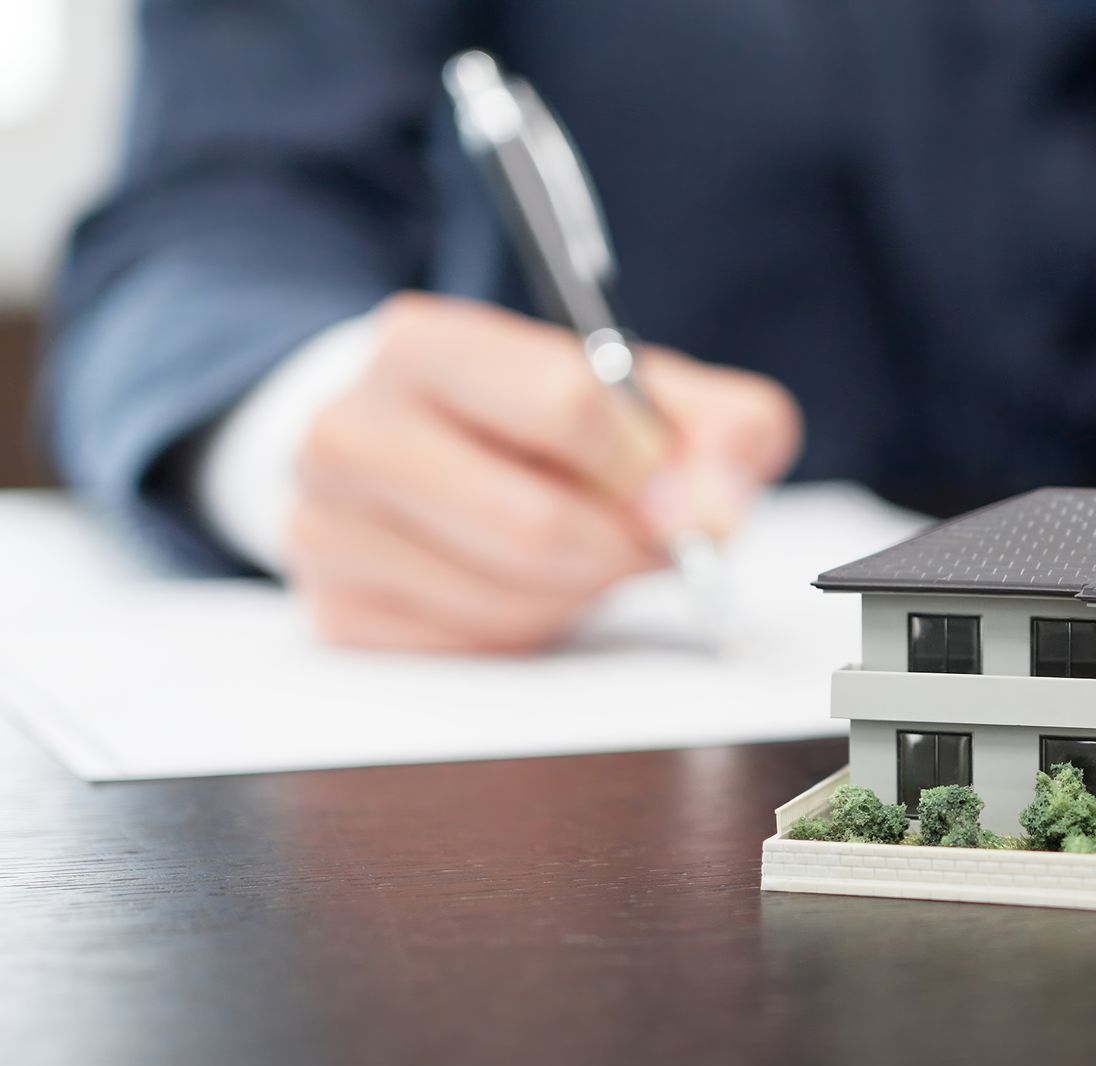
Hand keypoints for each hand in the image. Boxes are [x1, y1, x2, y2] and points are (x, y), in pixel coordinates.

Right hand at [288, 292, 801, 651]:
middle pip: (535, 524)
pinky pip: (475, 647)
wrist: (427, 444)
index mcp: (425, 344)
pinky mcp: (338, 611)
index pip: (565, 405)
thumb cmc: (547, 416)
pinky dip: (531, 627)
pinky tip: (532, 582)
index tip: (672, 482)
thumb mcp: (650, 391)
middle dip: (620, 546)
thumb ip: (724, 427)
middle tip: (647, 538)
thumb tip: (716, 510)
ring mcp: (329, 526)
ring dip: (581, 589)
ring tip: (587, 549)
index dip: (645, 462)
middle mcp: (350, 428)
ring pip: (509, 598)